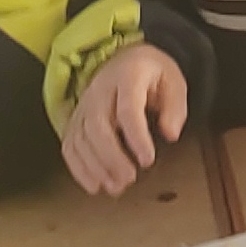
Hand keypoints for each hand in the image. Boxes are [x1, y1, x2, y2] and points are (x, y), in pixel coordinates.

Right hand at [62, 44, 189, 196]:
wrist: (125, 59)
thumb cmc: (151, 74)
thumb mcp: (174, 81)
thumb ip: (175, 108)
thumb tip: (171, 134)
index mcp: (127, 77)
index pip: (128, 109)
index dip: (136, 137)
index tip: (147, 160)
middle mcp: (100, 90)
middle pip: (98, 126)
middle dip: (112, 157)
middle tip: (129, 179)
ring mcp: (84, 105)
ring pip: (81, 138)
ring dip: (96, 167)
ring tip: (115, 187)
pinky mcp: (75, 120)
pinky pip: (70, 145)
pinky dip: (78, 168)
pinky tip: (94, 185)